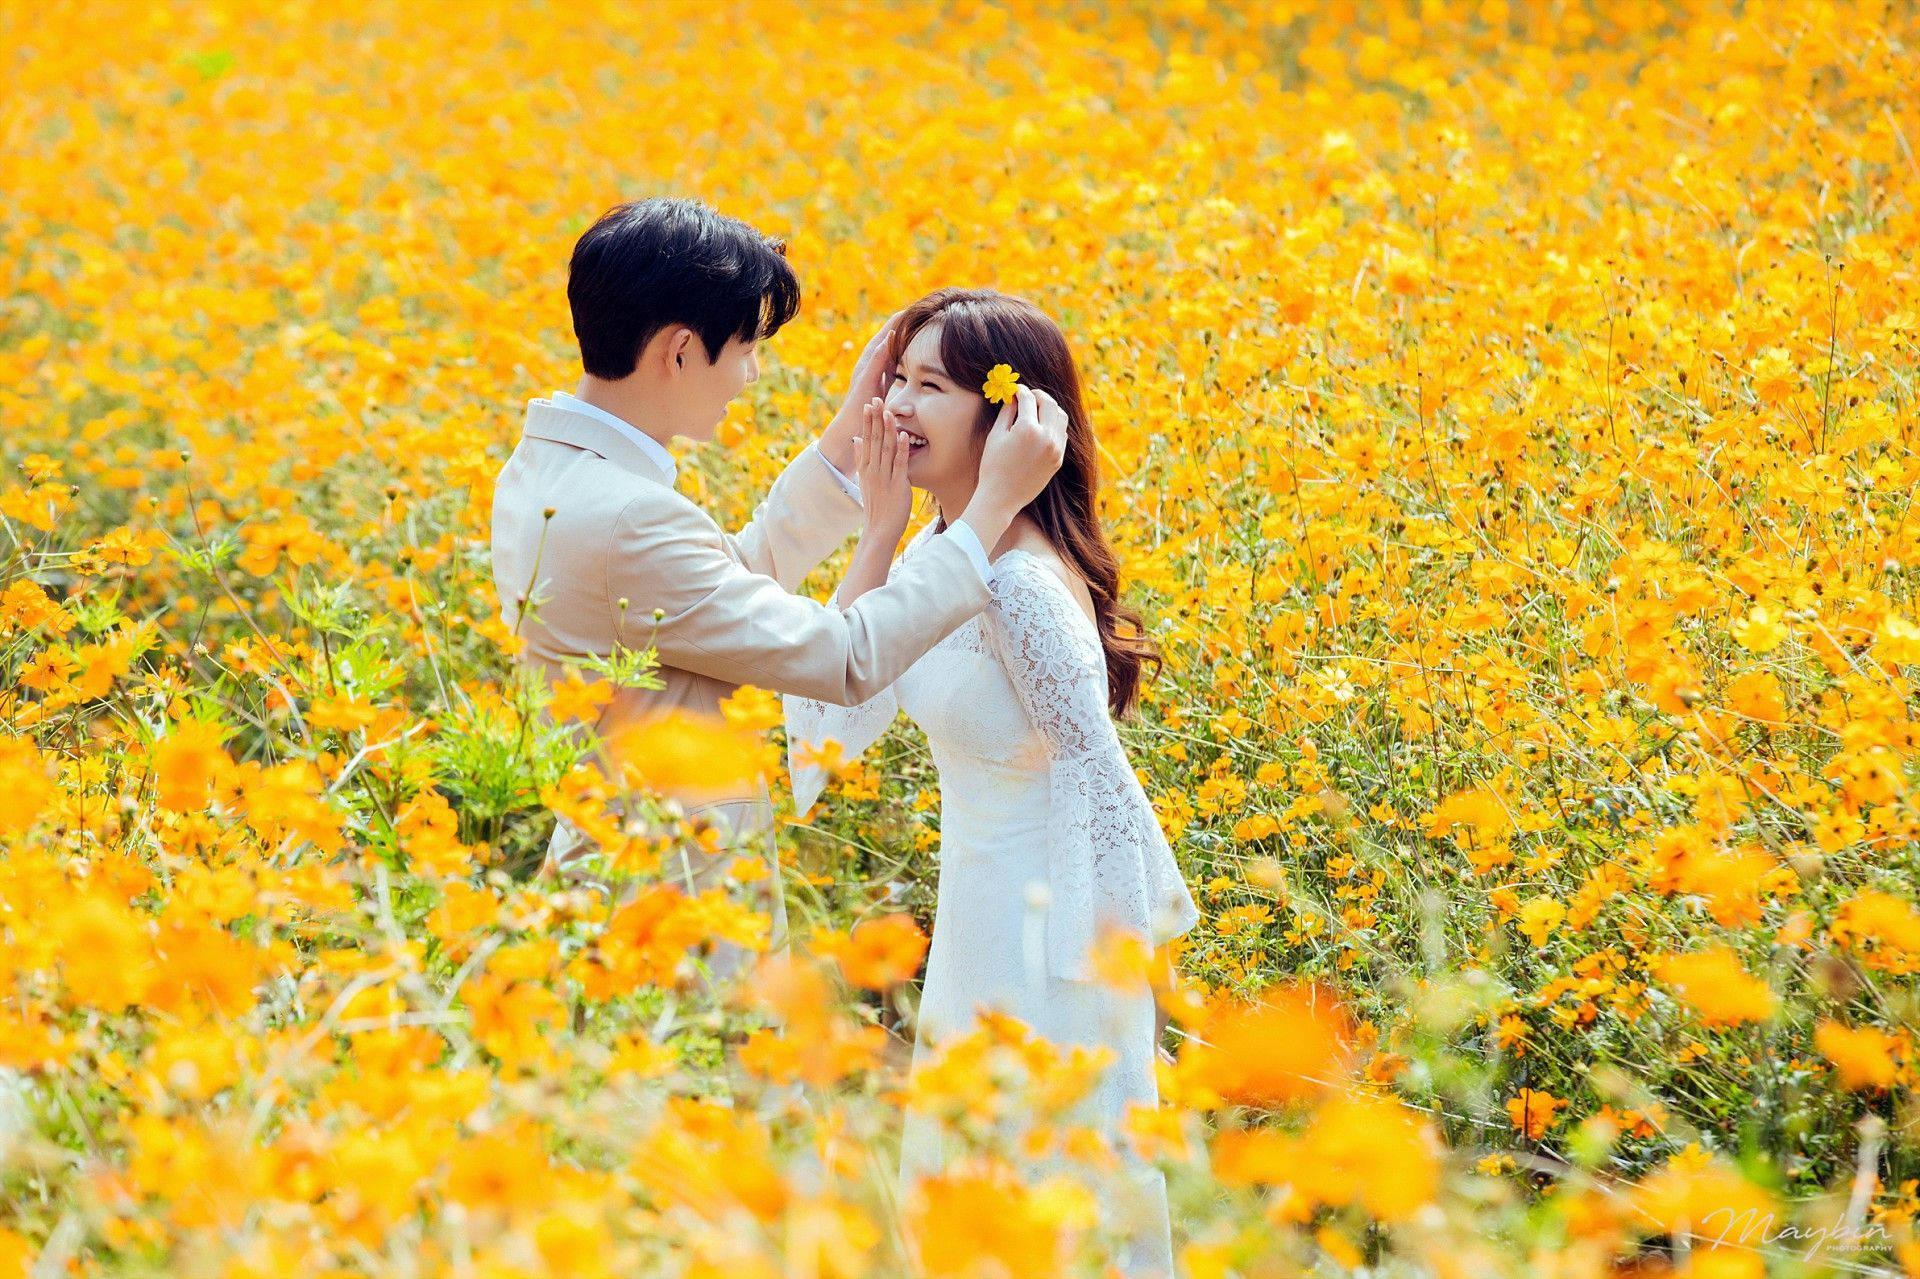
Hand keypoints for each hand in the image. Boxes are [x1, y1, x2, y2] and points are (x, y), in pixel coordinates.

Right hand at [820, 312, 901, 474]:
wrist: (851, 429)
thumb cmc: (868, 414)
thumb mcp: (884, 392)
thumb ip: (890, 380)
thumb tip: (907, 375)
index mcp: (876, 369)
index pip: (890, 345)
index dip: (900, 331)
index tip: (914, 318)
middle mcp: (868, 367)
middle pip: (883, 340)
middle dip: (894, 324)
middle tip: (908, 308)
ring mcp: (864, 373)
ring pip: (877, 347)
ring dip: (887, 331)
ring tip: (900, 315)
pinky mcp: (863, 382)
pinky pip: (873, 363)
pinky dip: (880, 350)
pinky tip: (889, 339)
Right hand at [853, 397, 912, 544]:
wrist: (880, 530)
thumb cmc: (877, 505)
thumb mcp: (865, 480)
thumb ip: (861, 459)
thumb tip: (856, 439)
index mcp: (865, 468)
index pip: (865, 439)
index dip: (867, 421)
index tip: (869, 404)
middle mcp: (872, 470)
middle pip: (873, 439)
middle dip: (875, 418)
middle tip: (877, 398)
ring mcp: (884, 477)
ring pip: (885, 448)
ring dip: (887, 428)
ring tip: (889, 410)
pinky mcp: (897, 485)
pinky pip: (899, 464)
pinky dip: (901, 449)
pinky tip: (903, 434)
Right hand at [961, 385, 1067, 546]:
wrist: (1001, 498)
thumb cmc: (993, 466)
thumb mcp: (996, 436)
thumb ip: (1006, 413)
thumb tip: (1013, 397)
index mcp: (1027, 429)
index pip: (1028, 398)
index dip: (1020, 390)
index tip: (1015, 389)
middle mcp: (1046, 436)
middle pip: (1049, 402)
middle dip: (1038, 395)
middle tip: (1027, 395)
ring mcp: (1055, 449)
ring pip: (1061, 416)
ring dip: (1050, 408)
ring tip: (1037, 409)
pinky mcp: (1058, 459)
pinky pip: (1062, 434)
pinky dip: (1054, 424)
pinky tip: (1042, 426)